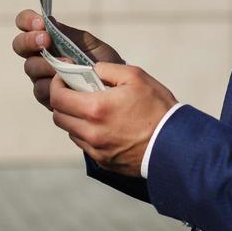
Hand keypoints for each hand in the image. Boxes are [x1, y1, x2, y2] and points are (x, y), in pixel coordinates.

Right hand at [11, 9, 123, 109]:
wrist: (115, 86)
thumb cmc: (102, 61)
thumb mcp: (89, 43)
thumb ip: (68, 34)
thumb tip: (49, 22)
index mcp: (47, 39)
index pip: (25, 24)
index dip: (27, 21)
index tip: (40, 23)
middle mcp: (39, 56)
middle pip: (19, 45)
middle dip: (30, 40)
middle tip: (46, 40)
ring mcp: (40, 76)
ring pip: (30, 67)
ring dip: (45, 63)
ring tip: (66, 63)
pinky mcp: (46, 96)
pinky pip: (40, 88)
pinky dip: (52, 83)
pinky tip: (66, 81)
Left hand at [49, 63, 176, 177]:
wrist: (175, 145)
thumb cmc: (158, 107)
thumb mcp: (136, 77)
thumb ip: (108, 69)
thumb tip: (90, 70)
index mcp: (96, 108)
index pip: (57, 97)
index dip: (56, 85)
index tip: (63, 78)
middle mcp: (91, 132)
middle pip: (59, 116)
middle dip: (62, 101)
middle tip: (75, 92)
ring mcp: (96, 149)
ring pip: (70, 131)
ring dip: (73, 118)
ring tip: (91, 109)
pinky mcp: (103, 161)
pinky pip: (84, 145)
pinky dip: (86, 133)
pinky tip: (102, 125)